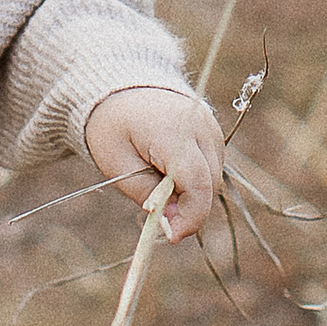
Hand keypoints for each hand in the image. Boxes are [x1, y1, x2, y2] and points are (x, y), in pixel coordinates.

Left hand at [83, 84, 223, 241]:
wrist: (120, 89)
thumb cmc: (113, 127)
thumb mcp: (118, 165)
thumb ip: (148, 195)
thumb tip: (174, 225)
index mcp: (173, 131)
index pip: (197, 182)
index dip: (189, 216)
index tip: (171, 236)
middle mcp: (200, 127)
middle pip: (208, 184)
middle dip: (188, 209)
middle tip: (159, 217)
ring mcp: (211, 127)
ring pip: (213, 178)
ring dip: (191, 194)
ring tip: (158, 186)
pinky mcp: (213, 131)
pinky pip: (211, 167)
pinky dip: (194, 180)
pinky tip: (169, 173)